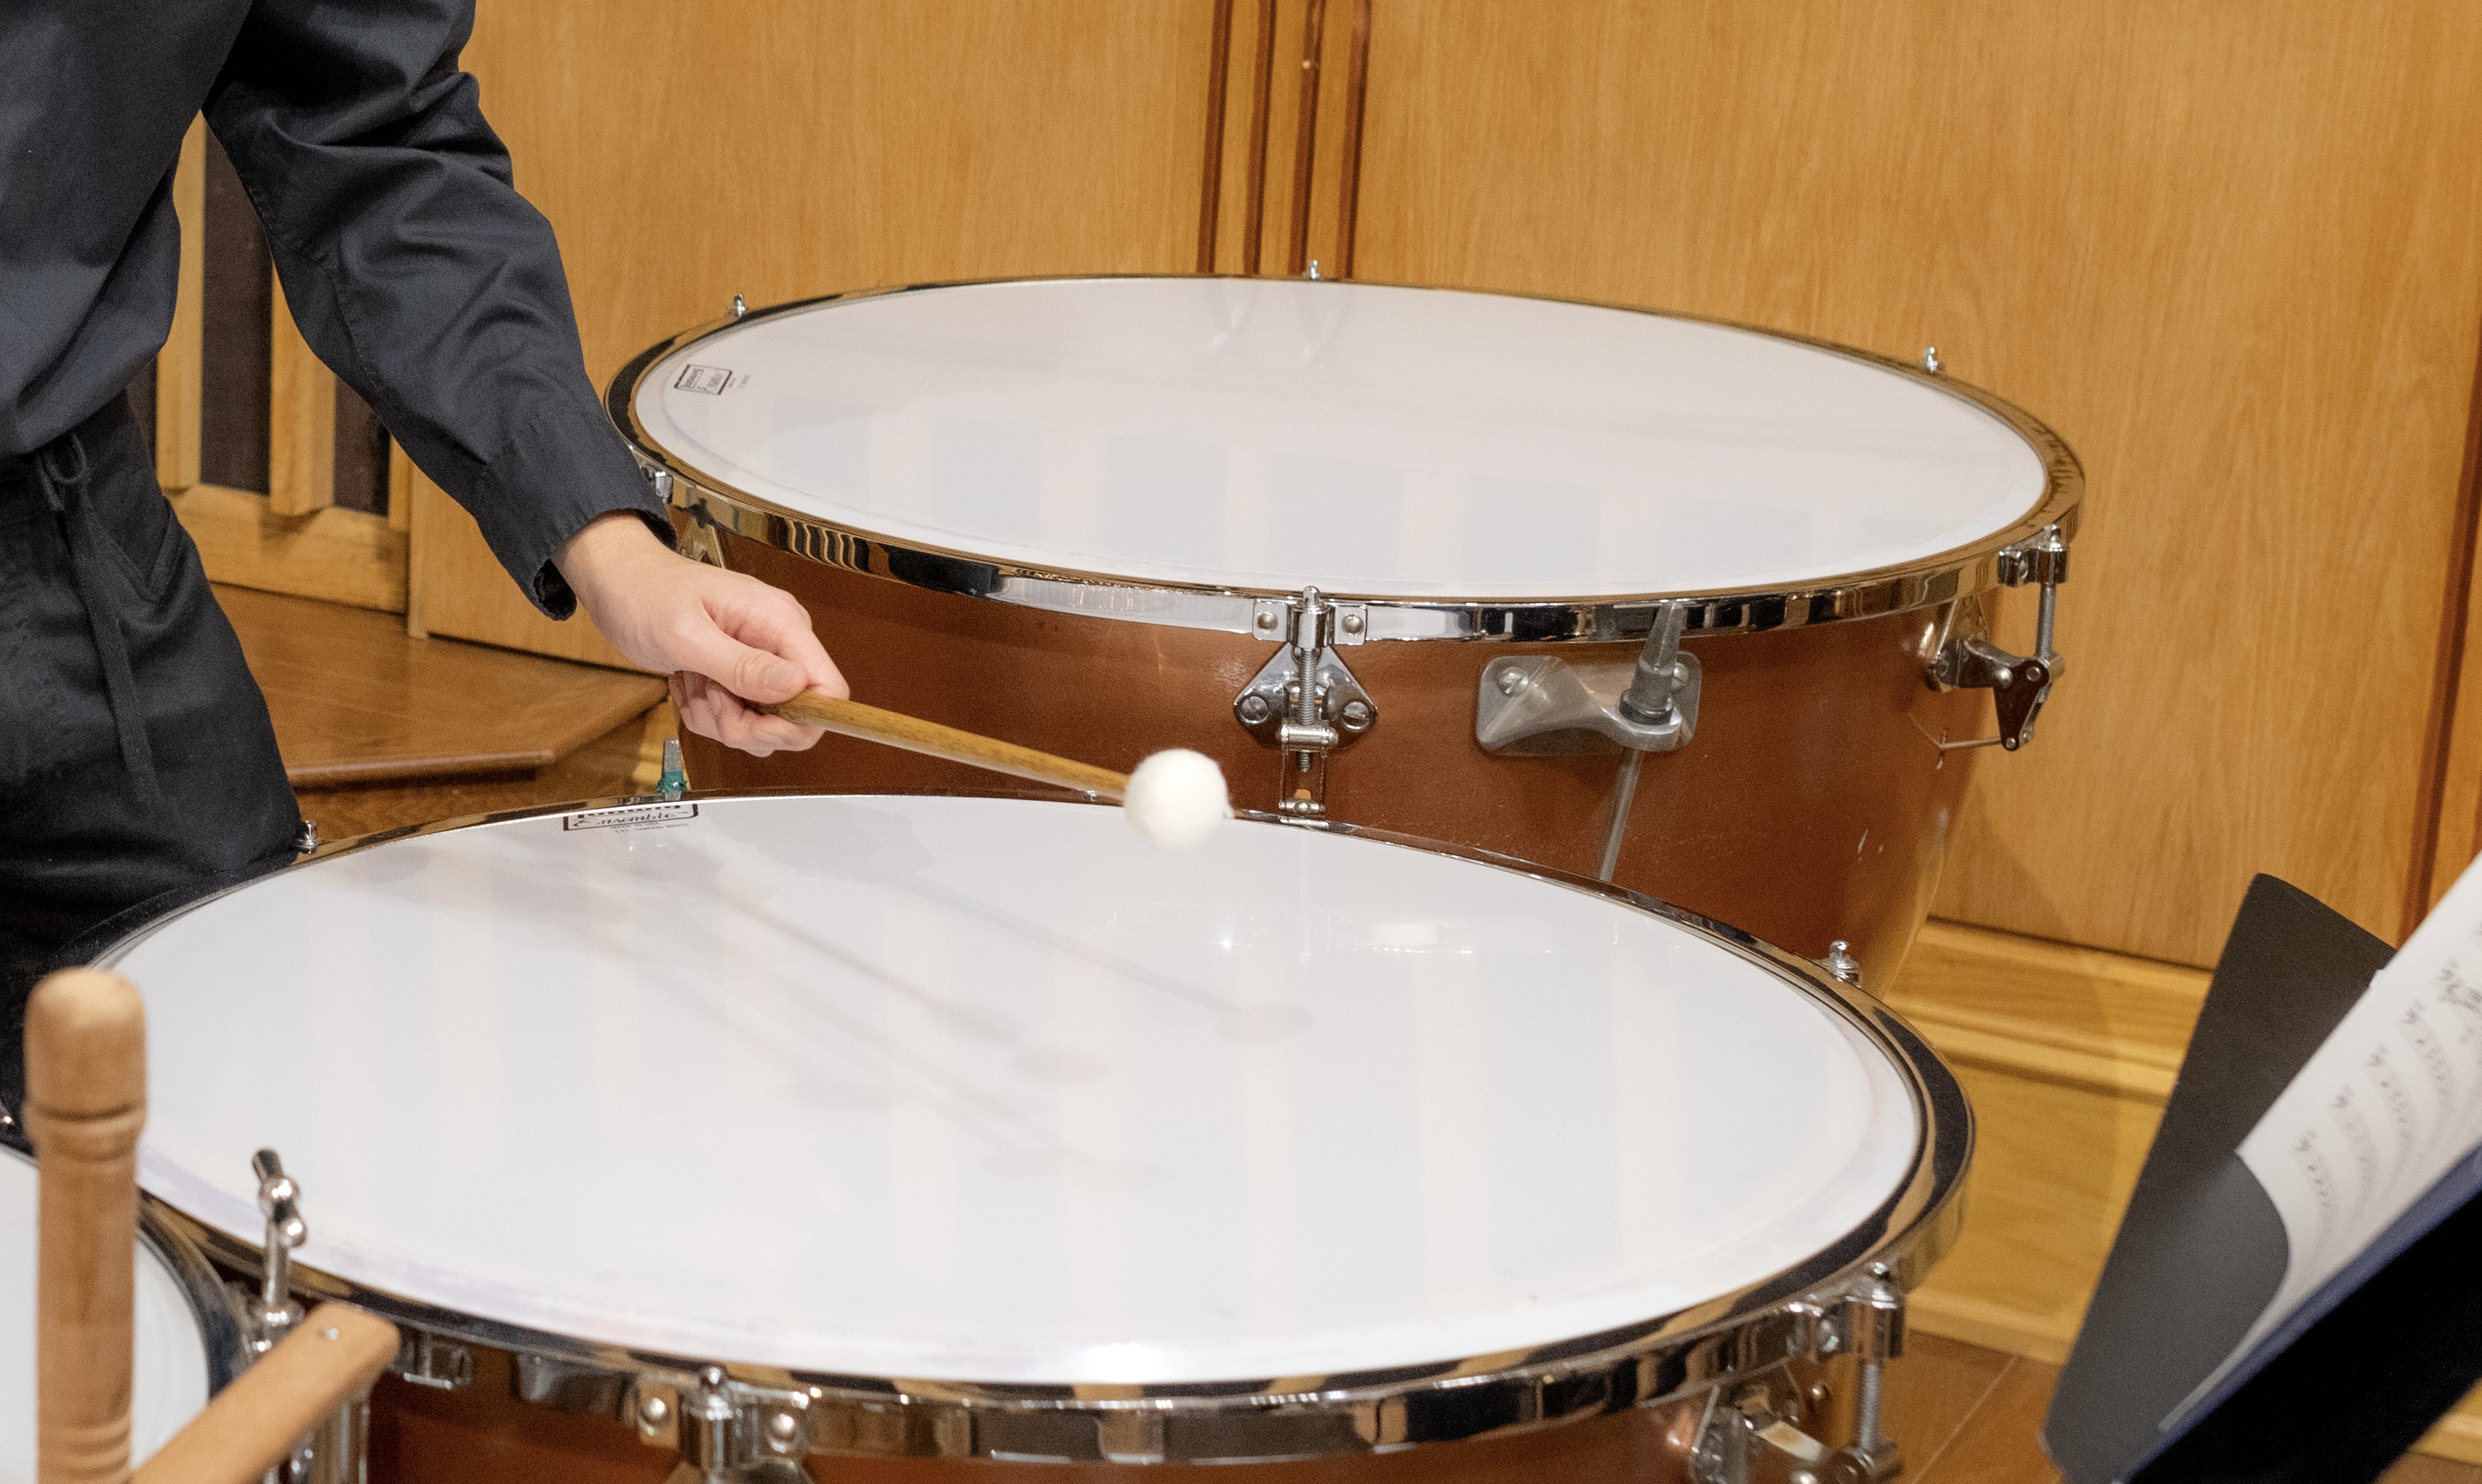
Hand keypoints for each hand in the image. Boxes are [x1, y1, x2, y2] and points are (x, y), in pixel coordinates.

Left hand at [553, 512, 846, 755]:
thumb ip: (741, 664)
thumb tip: (795, 686)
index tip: (757, 723)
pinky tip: (691, 683)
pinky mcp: (743, 676)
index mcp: (780, 623)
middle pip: (795, 718)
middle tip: (708, 696)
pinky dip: (709, 714)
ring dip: (720, 719)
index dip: (801, 720)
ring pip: (764, 726)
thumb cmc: (645, 592)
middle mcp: (780, 643)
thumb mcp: (686, 633)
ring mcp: (763, 661)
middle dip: (746, 724)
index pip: (828, 688)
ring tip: (693, 683)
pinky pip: (740, 720)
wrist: (619, 580)